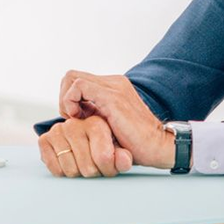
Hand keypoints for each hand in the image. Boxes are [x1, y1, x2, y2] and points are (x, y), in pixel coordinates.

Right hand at [39, 115, 131, 177]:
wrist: (82, 141)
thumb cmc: (102, 147)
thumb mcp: (118, 151)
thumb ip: (124, 158)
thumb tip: (123, 161)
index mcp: (95, 123)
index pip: (103, 158)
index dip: (108, 170)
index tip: (109, 169)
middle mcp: (74, 124)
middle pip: (87, 168)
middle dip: (93, 174)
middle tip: (95, 169)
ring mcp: (57, 131)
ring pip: (71, 170)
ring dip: (78, 174)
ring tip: (82, 166)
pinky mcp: (44, 140)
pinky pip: (55, 169)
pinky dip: (63, 173)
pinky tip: (69, 164)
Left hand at [58, 73, 174, 169]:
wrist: (158, 147)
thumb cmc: (135, 143)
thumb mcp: (108, 124)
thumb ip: (93, 114)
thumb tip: (71, 116)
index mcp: (113, 87)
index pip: (77, 81)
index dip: (69, 99)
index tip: (76, 119)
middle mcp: (114, 82)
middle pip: (71, 76)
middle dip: (64, 98)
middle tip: (74, 119)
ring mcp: (114, 87)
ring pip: (72, 78)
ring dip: (66, 100)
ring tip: (77, 119)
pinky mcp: (112, 97)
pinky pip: (79, 86)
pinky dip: (71, 102)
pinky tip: (80, 118)